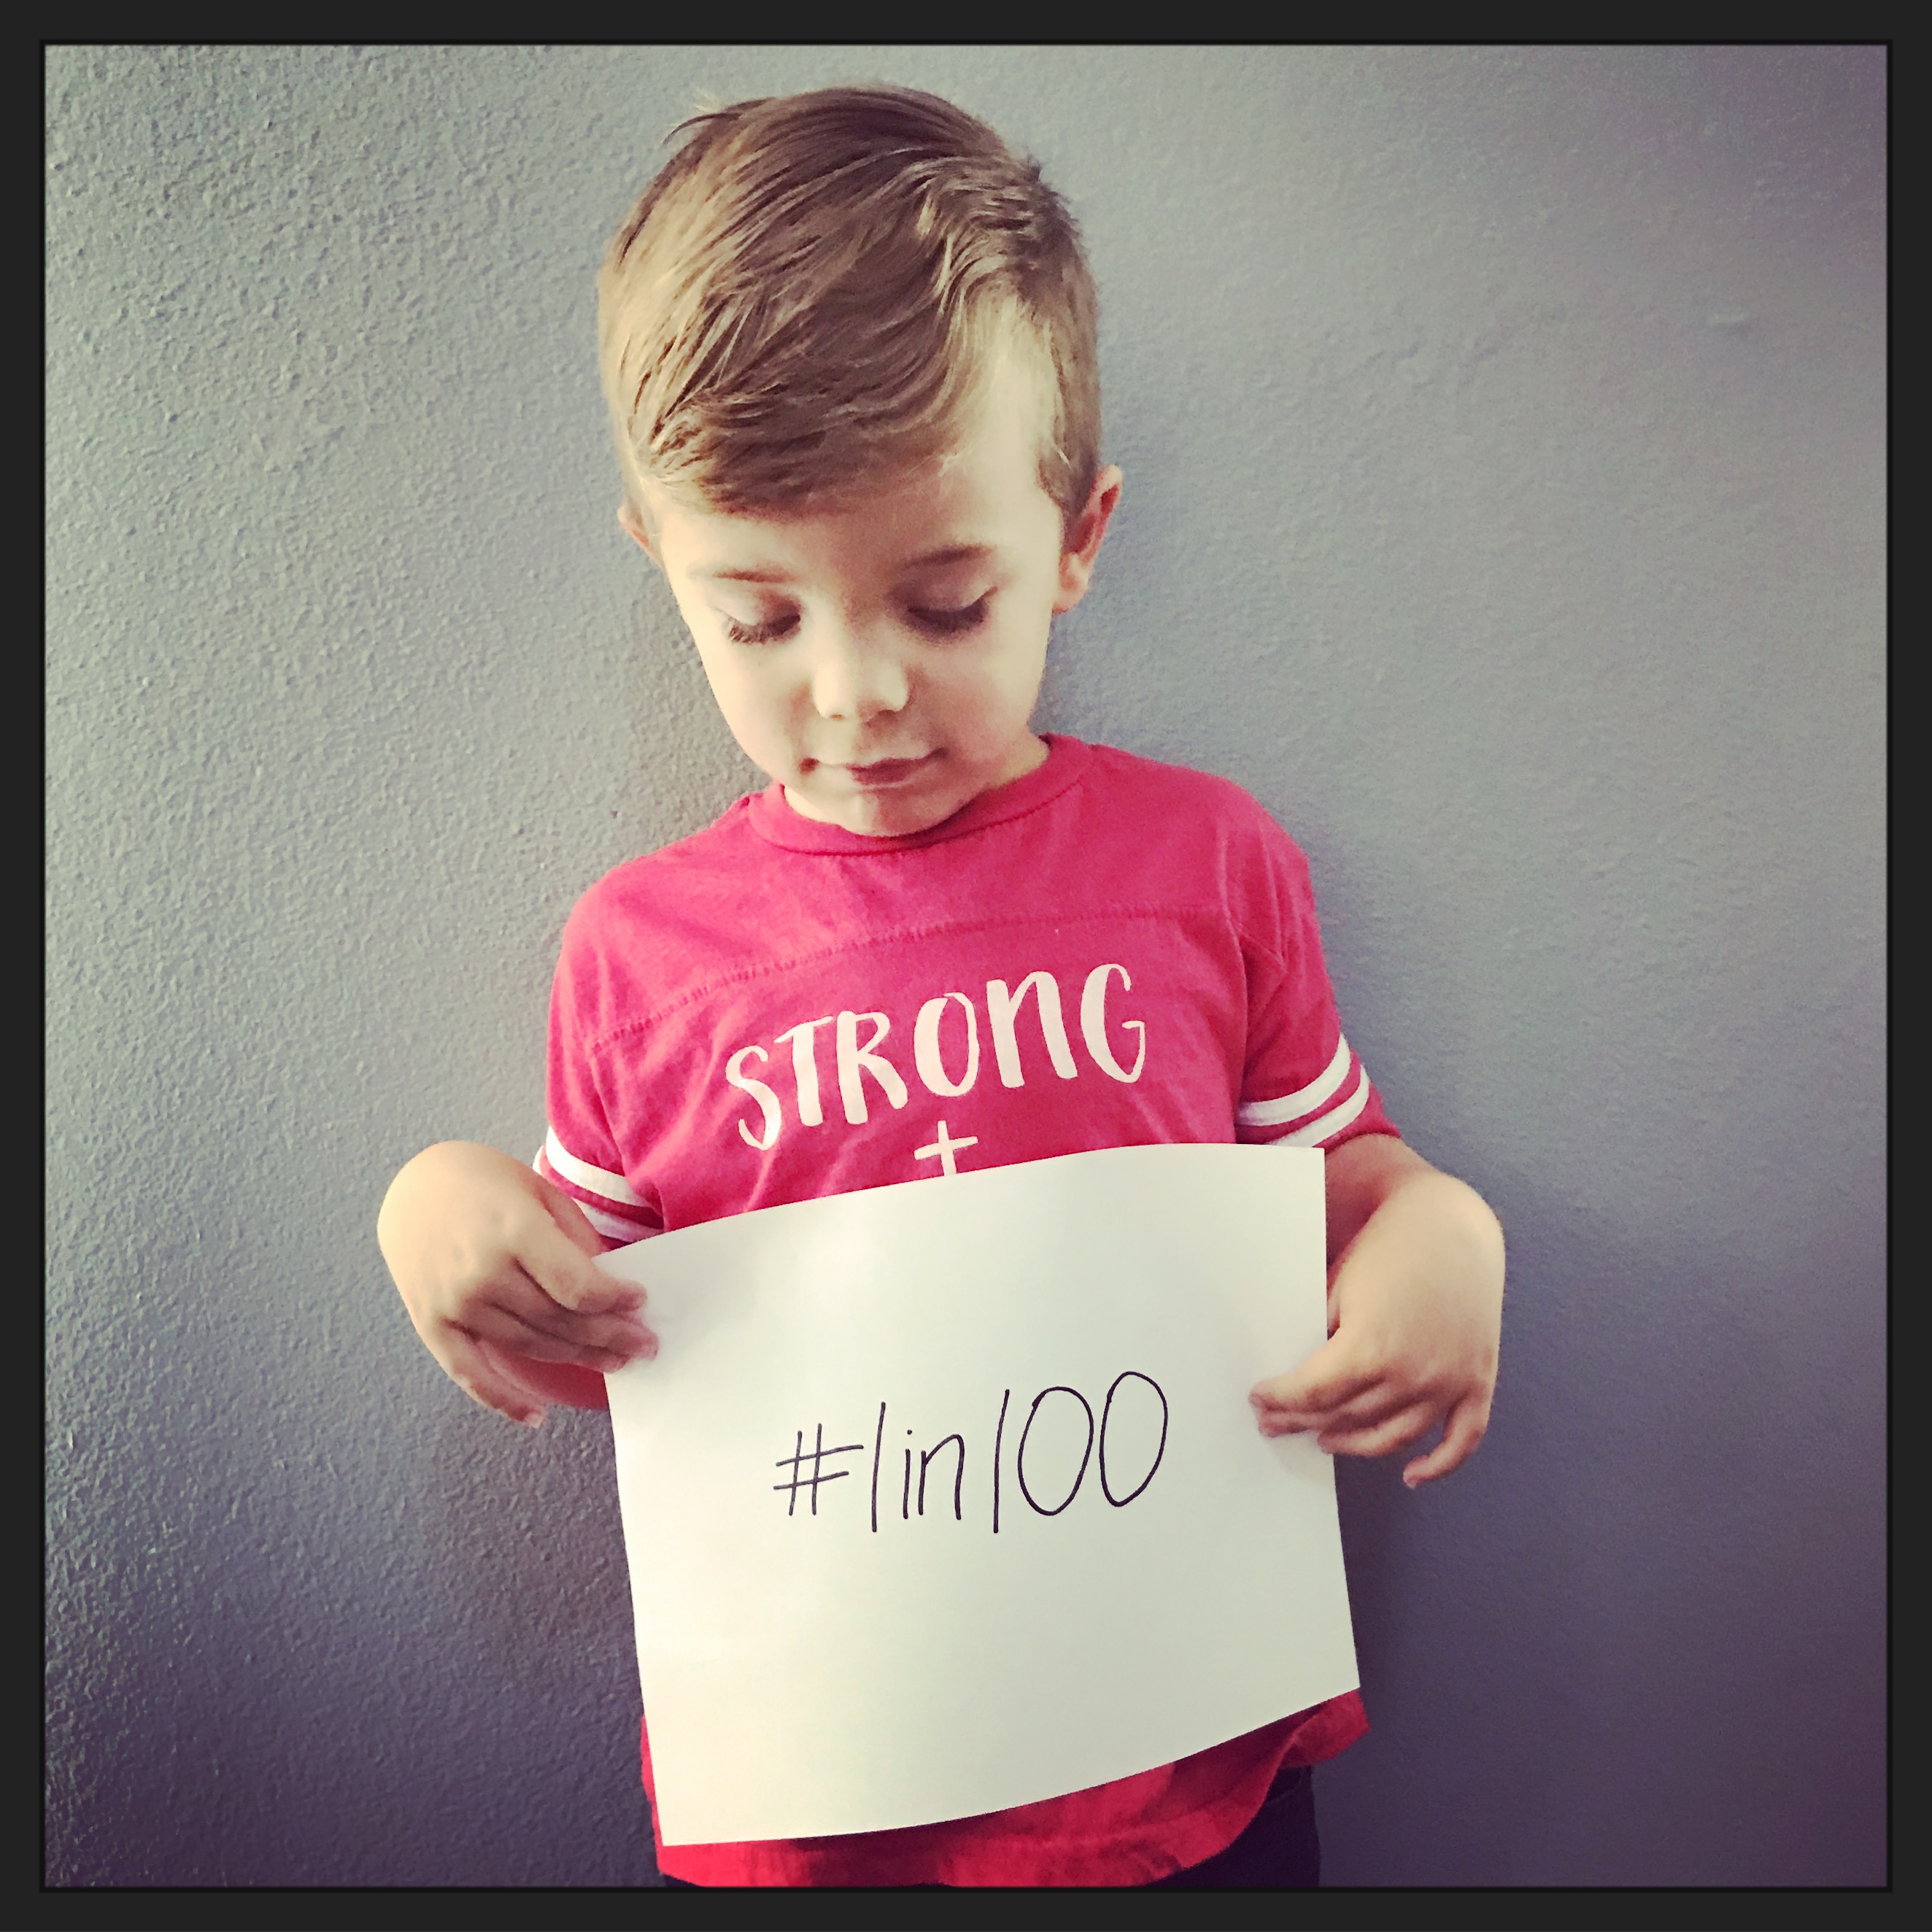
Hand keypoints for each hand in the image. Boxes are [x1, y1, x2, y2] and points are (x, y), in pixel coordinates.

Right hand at [377, 1140, 656, 1425]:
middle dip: (609, 1336)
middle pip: (559, 1321)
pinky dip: (503, 1400)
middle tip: (643, 1345)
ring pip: (528, 1346)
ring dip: (577, 1358)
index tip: (639, 1302)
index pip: (577, 1286)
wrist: (412, 1186)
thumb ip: (574, 1240)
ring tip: (613, 1362)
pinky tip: (537, 1416)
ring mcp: (454, 1303)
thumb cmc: (485, 1183)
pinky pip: (470, 1374)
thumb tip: (608, 1287)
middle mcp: (482, 1273)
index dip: (614, 1301)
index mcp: (514, 1232)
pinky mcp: (431, 1324)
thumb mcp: (538, 1193)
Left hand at [1250, 1141, 1502, 1485]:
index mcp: (1371, 1349)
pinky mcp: (1477, 1382)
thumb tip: (1293, 1374)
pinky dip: (1440, 1465)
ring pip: (1393, 1438)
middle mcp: (1413, 1375)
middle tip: (1276, 1422)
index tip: (1260, 1398)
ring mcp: (1449, 1383)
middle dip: (1302, 1421)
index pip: (1312, 1394)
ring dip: (1354, 1445)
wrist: (1450, 1224)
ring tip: (1324, 1439)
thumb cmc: (1389, 1248)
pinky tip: (1412, 1476)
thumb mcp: (1339, 1287)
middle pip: (1345, 1417)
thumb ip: (1319, 1337)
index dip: (1280, 1400)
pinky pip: (1462, 1440)